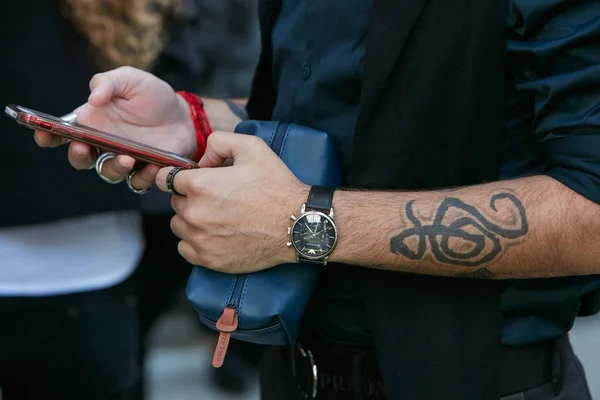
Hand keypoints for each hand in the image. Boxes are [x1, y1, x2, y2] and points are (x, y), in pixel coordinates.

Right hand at [33, 66, 195, 189]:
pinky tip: (154, 165)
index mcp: (93, 120)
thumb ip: (108, 83)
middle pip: (80, 158)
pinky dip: (143, 176)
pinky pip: (138, 181)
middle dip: (77, 156)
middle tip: (83, 148)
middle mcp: (104, 143)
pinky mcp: (145, 170)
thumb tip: (92, 98)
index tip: (43, 136)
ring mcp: (124, 158)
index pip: (63, 132)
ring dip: (113, 168)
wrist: (185, 114)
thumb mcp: (130, 79)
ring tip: (127, 158)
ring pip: (108, 173)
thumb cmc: (153, 95)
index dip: (48, 136)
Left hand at [156, 131, 309, 273]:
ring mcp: (200, 239)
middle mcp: (194, 213)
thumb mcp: (252, 147)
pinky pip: (185, 248)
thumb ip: (218, 141)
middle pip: (175, 202)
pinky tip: (214, 234)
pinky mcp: (208, 259)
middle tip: (217, 198)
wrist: (295, 224)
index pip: (166, 178)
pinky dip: (195, 242)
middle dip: (190, 197)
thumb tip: (202, 157)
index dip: (179, 176)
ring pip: (179, 226)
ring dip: (191, 220)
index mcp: (199, 185)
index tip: (191, 179)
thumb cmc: (276, 187)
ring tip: (217, 217)